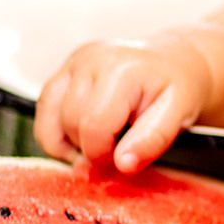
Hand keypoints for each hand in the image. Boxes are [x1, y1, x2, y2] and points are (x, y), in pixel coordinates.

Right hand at [33, 37, 212, 173]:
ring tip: (99, 143)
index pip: (94, 126)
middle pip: (69, 124)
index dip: (103, 155)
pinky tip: (80, 137)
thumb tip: (123, 164)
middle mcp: (91, 59)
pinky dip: (55, 132)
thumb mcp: (180, 114)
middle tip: (116, 151)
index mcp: (121, 69)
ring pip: (49, 118)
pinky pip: (44, 109)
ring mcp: (74, 63)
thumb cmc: (178, 87)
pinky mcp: (64, 70)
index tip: (122, 160)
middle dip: (89, 149)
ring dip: (69, 142)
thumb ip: (153, 140)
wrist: (176, 63)